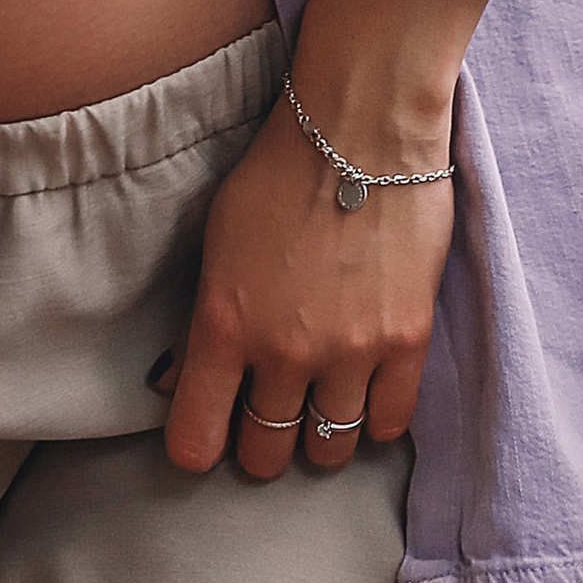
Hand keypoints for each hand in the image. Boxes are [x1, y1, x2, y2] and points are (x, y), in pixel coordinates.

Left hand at [155, 94, 453, 483]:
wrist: (362, 126)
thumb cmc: (280, 170)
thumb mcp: (217, 238)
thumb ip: (200, 321)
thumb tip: (176, 382)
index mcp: (223, 324)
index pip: (195, 441)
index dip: (199, 444)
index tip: (211, 429)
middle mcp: (282, 353)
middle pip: (264, 456)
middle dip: (262, 439)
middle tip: (271, 407)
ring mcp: (348, 353)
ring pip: (327, 451)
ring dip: (318, 431)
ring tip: (320, 394)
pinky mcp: (406, 343)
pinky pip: (387, 425)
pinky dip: (372, 417)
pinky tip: (364, 386)